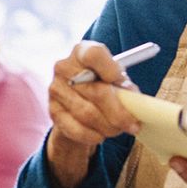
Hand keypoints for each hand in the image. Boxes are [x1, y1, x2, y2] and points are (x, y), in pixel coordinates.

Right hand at [44, 41, 141, 187]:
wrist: (82, 100)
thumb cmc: (105, 84)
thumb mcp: (117, 79)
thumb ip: (124, 86)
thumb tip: (132, 101)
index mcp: (83, 51)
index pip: (94, 55)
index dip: (109, 68)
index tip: (120, 80)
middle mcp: (65, 67)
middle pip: (95, 91)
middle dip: (118, 112)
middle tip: (133, 124)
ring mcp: (56, 89)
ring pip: (86, 113)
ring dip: (108, 126)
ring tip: (121, 130)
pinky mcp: (53, 111)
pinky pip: (74, 128)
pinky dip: (91, 135)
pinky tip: (102, 136)